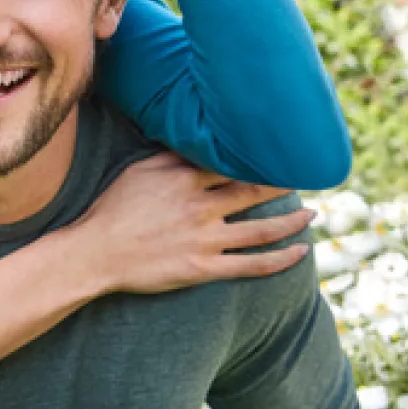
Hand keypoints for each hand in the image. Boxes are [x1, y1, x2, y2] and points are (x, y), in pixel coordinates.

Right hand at [67, 153, 311, 294]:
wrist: (95, 252)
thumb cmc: (112, 208)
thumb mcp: (139, 170)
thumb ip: (171, 156)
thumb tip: (196, 141)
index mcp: (185, 179)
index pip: (232, 163)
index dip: (260, 158)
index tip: (282, 150)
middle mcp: (200, 207)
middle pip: (254, 192)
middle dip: (284, 184)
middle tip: (309, 177)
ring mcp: (204, 239)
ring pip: (261, 230)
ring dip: (292, 222)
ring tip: (311, 214)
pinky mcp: (203, 268)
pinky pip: (251, 265)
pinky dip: (280, 260)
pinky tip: (299, 252)